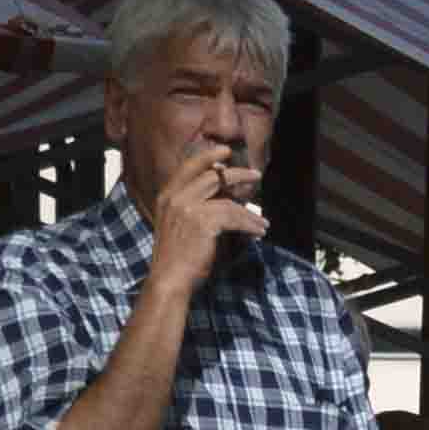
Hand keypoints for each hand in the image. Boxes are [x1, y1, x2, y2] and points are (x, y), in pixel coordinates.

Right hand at [143, 136, 265, 286]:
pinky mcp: (201, 222)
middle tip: (256, 175)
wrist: (170, 278)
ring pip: (227, 199)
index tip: (225, 151)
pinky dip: (250, 224)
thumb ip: (198, 206)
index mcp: (166, 196)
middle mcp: (174, 198)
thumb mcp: (182, 224)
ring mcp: (186, 208)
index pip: (187, 168)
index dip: (207, 156)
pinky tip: (259, 231)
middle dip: (237, 174)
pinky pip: (234, 216)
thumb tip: (228, 195)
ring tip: (262, 221)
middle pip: (211, 176)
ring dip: (250, 210)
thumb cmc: (178, 256)